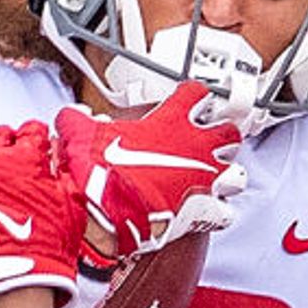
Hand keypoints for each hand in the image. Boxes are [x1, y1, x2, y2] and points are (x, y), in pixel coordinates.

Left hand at [0, 123, 88, 303]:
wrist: (11, 284)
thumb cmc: (46, 252)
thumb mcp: (71, 212)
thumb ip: (65, 183)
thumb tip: (59, 169)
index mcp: (24, 161)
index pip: (31, 133)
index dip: (35, 137)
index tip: (37, 143)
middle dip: (5, 143)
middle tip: (10, 157)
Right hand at [51, 89, 246, 270]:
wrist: (107, 209)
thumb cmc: (101, 169)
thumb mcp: (81, 133)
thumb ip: (78, 120)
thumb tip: (71, 117)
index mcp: (170, 121)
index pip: (195, 94)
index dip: (195, 95)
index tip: (194, 97)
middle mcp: (194, 146)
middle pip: (228, 133)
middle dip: (224, 137)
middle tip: (214, 140)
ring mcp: (204, 178)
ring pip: (236, 174)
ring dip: (228, 176)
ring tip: (218, 179)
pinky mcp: (204, 210)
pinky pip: (225, 213)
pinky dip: (219, 214)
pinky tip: (210, 213)